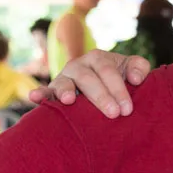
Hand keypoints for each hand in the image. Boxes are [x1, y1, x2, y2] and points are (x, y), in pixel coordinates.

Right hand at [27, 51, 150, 117]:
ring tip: (68, 100)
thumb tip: (135, 79)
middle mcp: (79, 65)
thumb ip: (139, 67)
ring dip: (65, 90)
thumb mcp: (131, 68)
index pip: (109, 72)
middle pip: (88, 79)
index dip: (119, 90)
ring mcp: (64, 77)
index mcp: (99, 58)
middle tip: (114, 114)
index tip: (127, 109)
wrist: (103, 83)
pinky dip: (39, 93)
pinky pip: (45, 91)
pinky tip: (33, 97)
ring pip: (64, 83)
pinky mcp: (53, 90)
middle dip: (101, 97)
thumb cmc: (120, 77)